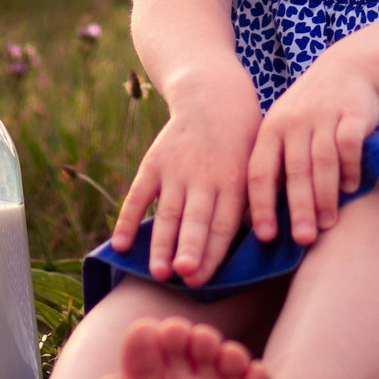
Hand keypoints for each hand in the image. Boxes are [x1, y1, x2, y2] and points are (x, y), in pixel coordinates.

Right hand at [109, 78, 261, 287]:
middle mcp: (204, 178)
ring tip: (157, 272)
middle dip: (189, 248)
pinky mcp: (154, 163)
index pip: (223, 224)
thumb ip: (254, 202)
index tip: (203, 280)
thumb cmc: (243, 143)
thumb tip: (257, 243)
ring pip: (167, 212)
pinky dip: (128, 220)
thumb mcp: (258, 165)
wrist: (213, 98)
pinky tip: (121, 246)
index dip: (213, 254)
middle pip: (195, 219)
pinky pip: (137, 195)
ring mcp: (176, 170)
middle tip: (182, 275)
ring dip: (161, 243)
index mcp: (234, 181)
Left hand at [247, 49, 378, 246]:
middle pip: (294, 171)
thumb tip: (256, 218)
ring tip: (328, 224)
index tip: (265, 236)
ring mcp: (323, 116)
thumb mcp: (283, 130)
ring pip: (322, 162)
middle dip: (298, 208)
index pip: (260, 172)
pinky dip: (350, 168)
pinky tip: (352, 188)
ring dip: (326, 196)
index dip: (261, 205)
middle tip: (302, 239)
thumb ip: (274, 166)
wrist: (347, 68)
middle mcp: (293, 123)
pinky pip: (349, 145)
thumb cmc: (309, 113)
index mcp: (270, 130)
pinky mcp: (351, 114)